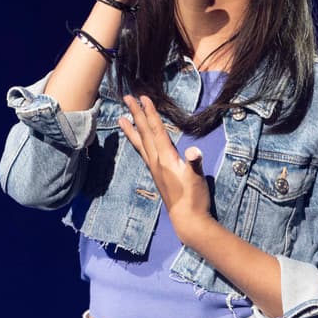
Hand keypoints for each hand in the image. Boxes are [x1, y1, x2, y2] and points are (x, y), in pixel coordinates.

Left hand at [118, 94, 213, 242]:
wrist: (187, 219)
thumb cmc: (194, 197)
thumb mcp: (197, 178)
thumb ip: (194, 163)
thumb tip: (193, 152)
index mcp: (165, 158)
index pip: (156, 130)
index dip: (150, 113)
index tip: (143, 98)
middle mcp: (156, 161)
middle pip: (144, 133)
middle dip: (136, 114)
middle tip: (126, 98)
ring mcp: (154, 168)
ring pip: (140, 143)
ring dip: (131, 129)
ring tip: (121, 118)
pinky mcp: (156, 174)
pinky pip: (143, 152)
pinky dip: (138, 142)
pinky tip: (137, 141)